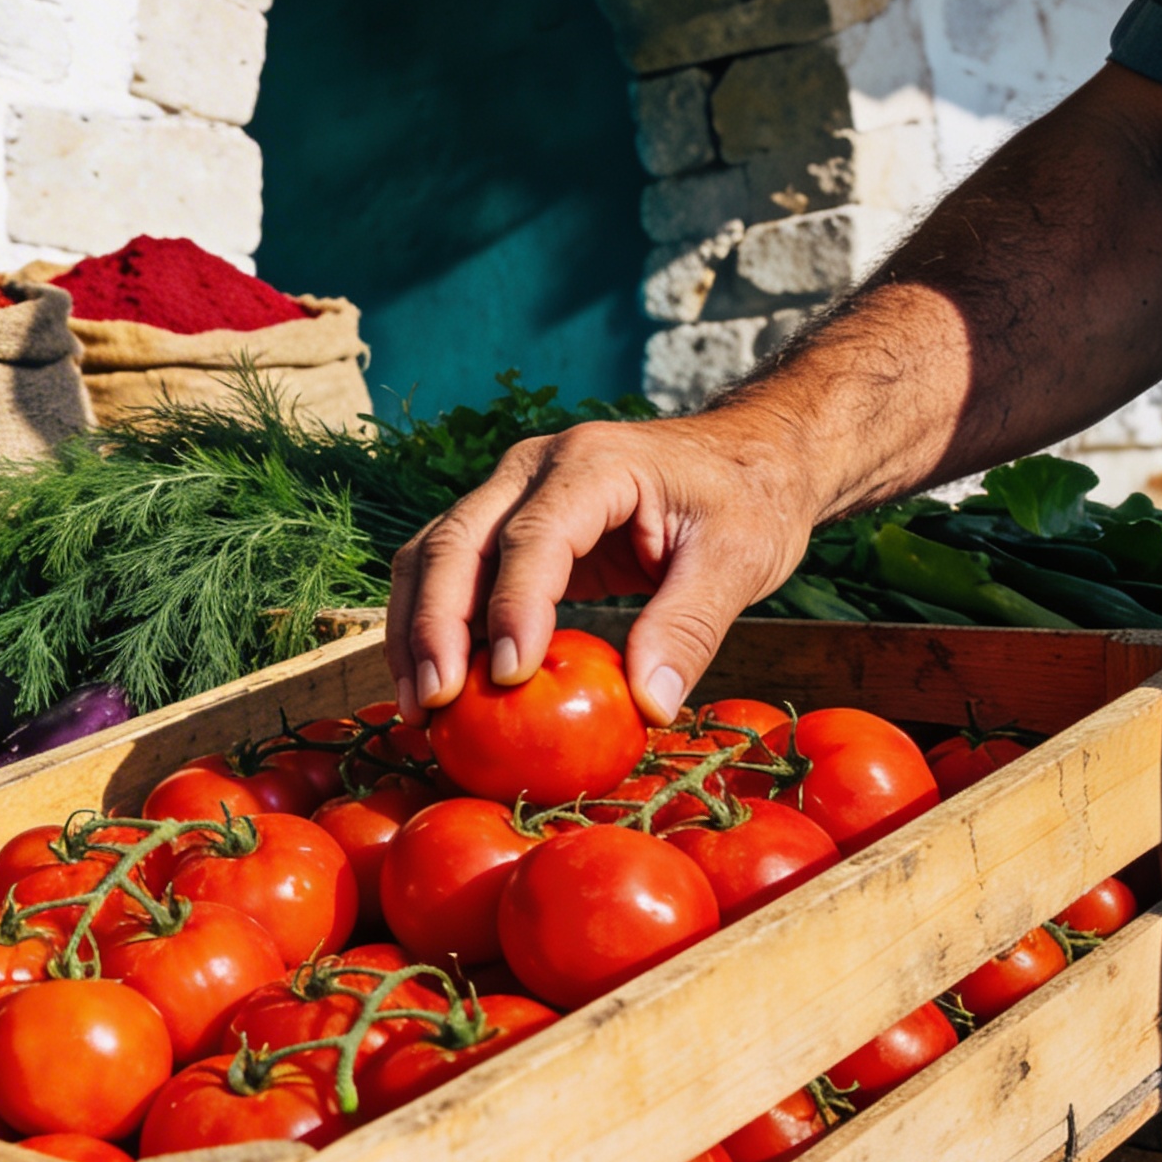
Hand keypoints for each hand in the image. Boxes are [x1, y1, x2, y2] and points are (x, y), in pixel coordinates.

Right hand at [386, 410, 820, 726]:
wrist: (743, 455)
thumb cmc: (747, 500)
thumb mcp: (740, 560)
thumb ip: (690, 628)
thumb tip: (647, 707)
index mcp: (594, 463)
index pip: (534, 536)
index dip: (512, 606)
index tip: (509, 678)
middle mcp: (532, 467)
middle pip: (456, 540)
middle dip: (435, 625)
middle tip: (435, 702)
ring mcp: (507, 492)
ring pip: (430, 554)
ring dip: (414, 629)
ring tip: (418, 705)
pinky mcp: (501, 526)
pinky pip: (443, 570)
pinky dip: (428, 626)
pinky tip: (433, 683)